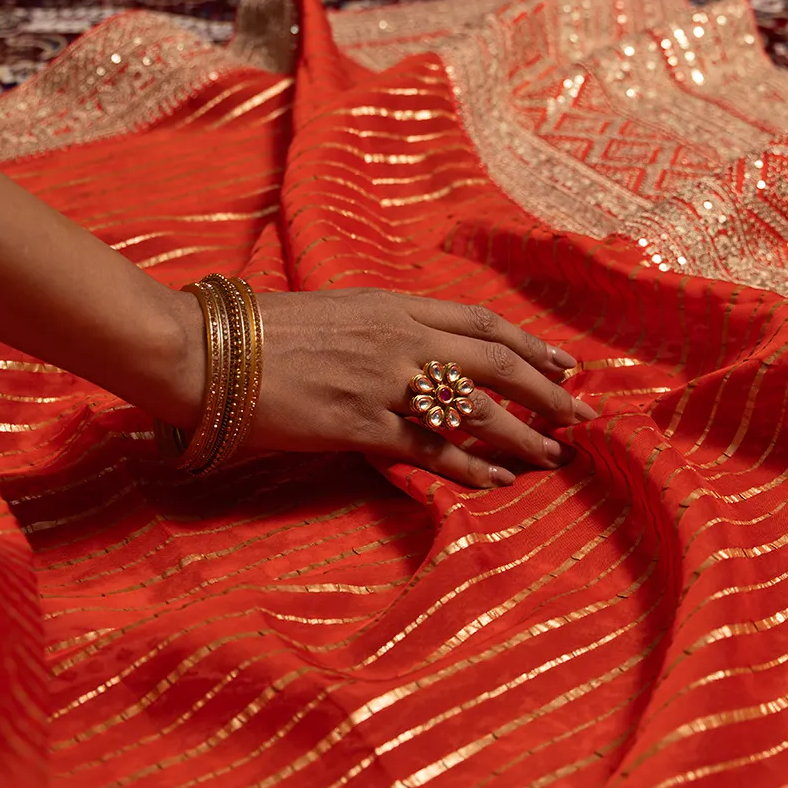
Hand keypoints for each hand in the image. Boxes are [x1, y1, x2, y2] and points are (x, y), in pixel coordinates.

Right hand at [171, 287, 594, 488]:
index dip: (528, 345)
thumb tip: (408, 350)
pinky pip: (432, 450)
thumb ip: (377, 329)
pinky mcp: (361, 425)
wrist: (204, 351)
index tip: (563, 363)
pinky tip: (501, 482)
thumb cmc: (256, 333)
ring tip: (557, 456)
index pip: (481, 323)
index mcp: (391, 305)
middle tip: (583, 415)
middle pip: (496, 363)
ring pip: (475, 409)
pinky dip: (473, 468)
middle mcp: (399, 338)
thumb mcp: (332, 314)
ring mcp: (383, 382)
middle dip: (547, 390)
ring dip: (524, 434)